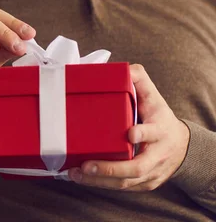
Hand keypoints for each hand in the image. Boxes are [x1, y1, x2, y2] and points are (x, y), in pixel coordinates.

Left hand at [68, 64, 189, 190]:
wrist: (180, 146)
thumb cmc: (159, 118)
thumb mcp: (154, 98)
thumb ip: (140, 81)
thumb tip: (125, 68)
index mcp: (161, 130)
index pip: (154, 133)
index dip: (143, 133)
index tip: (130, 132)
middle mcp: (157, 155)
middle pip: (138, 168)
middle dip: (111, 169)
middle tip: (88, 165)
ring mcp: (151, 173)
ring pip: (126, 182)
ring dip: (100, 180)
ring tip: (77, 173)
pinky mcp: (142, 184)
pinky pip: (121, 187)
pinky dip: (100, 185)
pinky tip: (82, 178)